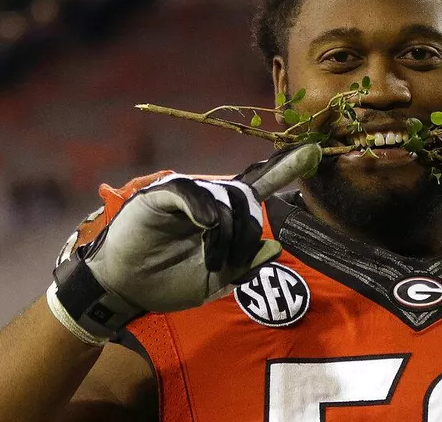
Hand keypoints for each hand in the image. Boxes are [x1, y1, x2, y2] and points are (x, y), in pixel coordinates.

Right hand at [47, 143, 320, 343]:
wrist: (126, 290)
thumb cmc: (169, 282)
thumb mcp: (216, 281)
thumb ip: (245, 264)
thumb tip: (275, 246)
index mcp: (223, 214)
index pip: (259, 185)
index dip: (286, 167)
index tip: (315, 150)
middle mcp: (209, 197)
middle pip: (247, 196)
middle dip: (248, 231)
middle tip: (232, 262)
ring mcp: (187, 192)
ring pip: (225, 197)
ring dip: (227, 234)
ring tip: (213, 261)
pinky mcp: (164, 192)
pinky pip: (194, 194)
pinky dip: (205, 216)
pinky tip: (202, 233)